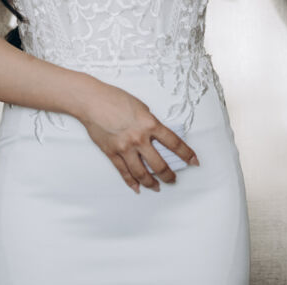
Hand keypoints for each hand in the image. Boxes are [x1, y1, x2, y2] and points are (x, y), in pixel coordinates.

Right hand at [78, 83, 198, 193]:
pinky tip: (137, 187)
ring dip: (151, 182)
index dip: (186, 154)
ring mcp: (125, 148)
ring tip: (157, 187)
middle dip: (169, 175)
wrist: (92, 101)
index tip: (194, 161)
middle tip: (173, 179)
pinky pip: (124, 172)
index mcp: (150, 124)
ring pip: (141, 173)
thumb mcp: (141, 107)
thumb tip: (156, 136)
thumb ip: (150, 122)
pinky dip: (131, 182)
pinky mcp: (112, 153)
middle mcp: (139, 139)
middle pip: (159, 164)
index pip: (174, 143)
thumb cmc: (116, 99)